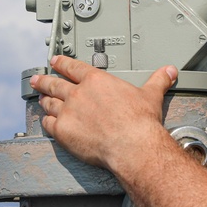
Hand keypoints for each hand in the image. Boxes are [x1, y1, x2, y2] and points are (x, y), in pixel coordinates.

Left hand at [30, 55, 178, 173]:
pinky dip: (47, 122)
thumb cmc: (140, 123)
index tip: (55, 61)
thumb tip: (169, 72)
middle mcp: (79, 94)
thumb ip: (157, 81)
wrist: (132, 146)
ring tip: (40, 98)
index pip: (73, 67)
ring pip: (49, 103)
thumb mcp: (151, 95)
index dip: (62, 63)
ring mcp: (69, 112)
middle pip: (55, 83)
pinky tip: (47, 122)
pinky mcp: (63, 131)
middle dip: (44, 80)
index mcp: (96, 81)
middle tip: (37, 78)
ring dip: (44, 100)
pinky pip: (49, 124)